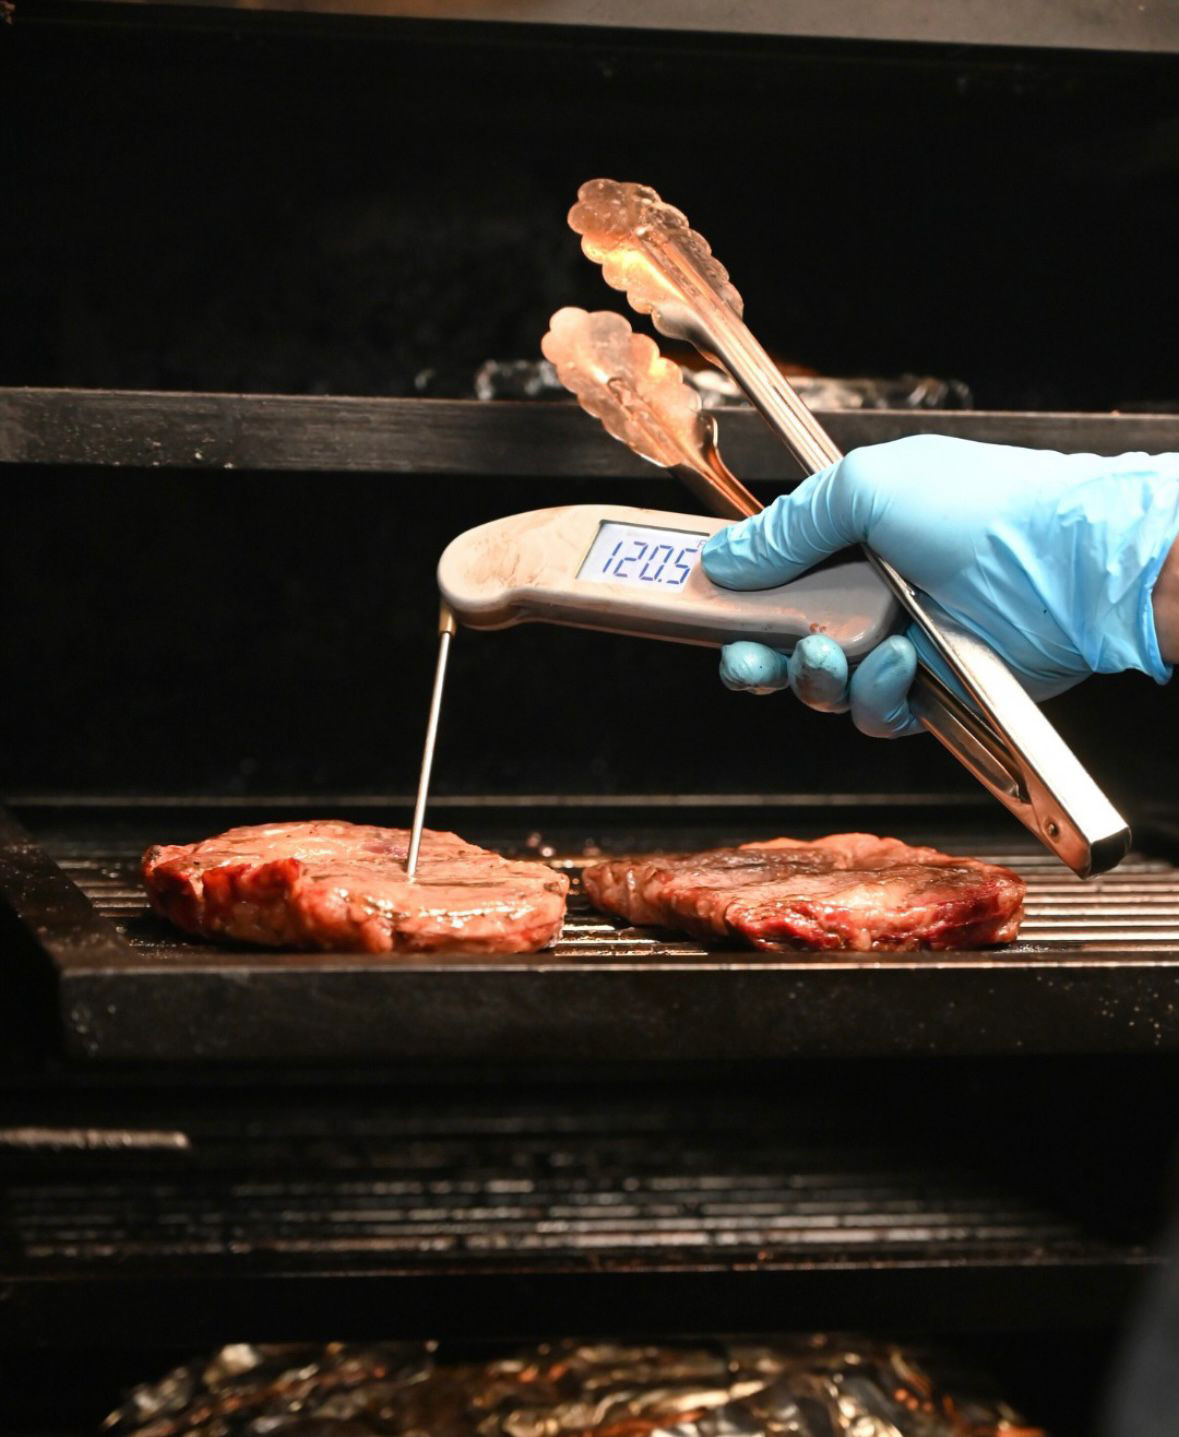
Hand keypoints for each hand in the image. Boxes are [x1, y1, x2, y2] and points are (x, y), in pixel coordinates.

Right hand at [701, 435, 1178, 737]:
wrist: (1069, 566)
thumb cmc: (985, 510)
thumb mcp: (866, 488)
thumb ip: (785, 526)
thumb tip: (723, 558)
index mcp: (853, 537)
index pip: (774, 573)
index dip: (736, 595)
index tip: (704, 607)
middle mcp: (872, 591)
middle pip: (784, 640)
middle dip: (755, 655)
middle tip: (745, 655)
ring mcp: (900, 642)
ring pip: (821, 685)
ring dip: (812, 676)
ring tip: (828, 653)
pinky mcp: (930, 691)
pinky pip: (873, 711)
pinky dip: (875, 694)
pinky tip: (899, 663)